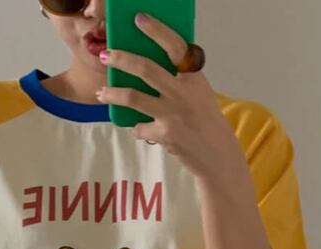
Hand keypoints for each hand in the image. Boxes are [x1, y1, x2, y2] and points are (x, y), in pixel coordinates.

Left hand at [96, 13, 243, 181]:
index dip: (156, 30)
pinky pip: (140, 127)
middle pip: (145, 68)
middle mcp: (183, 93)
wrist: (219, 157)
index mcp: (194, 78)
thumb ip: (180, 80)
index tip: (139, 20)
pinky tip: (139, 129)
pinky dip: (137, 128)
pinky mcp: (166, 135)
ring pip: (133, 97)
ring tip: (101, 93)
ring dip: (113, 94)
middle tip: (106, 56)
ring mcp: (173, 114)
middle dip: (121, 59)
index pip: (175, 47)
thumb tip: (148, 66)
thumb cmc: (207, 123)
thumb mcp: (200, 95)